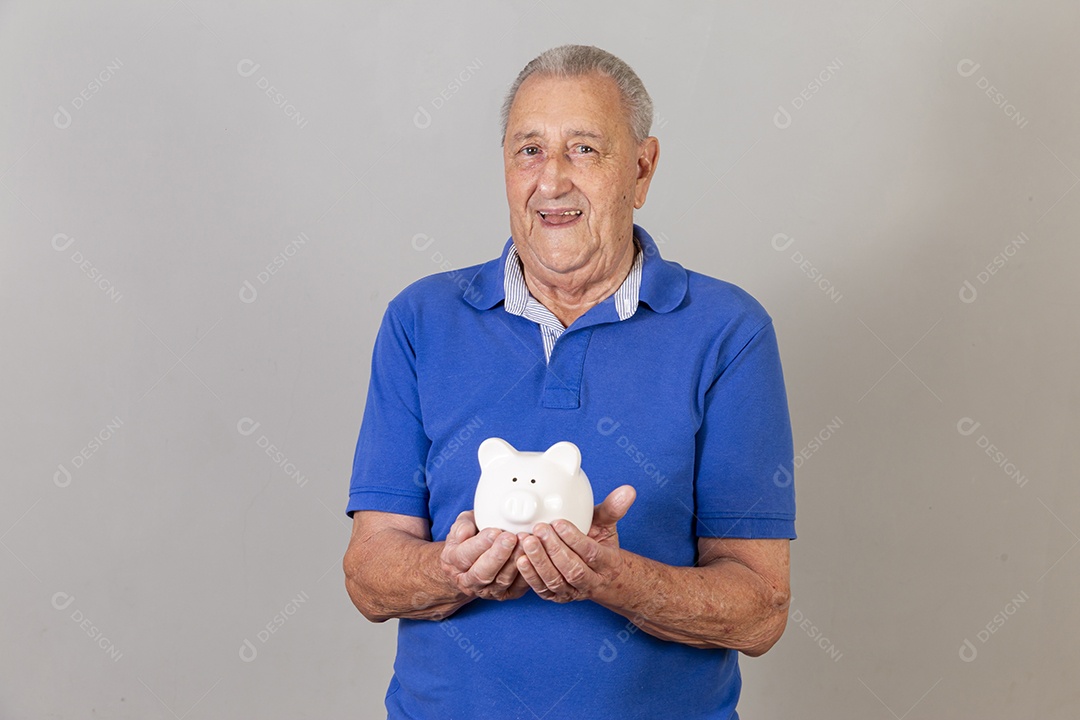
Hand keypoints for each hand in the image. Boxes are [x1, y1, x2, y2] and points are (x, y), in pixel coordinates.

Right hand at [439, 510, 528, 601]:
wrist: (472, 565)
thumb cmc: (469, 539)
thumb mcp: (461, 527)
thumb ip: (462, 526)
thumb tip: (465, 532)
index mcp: (453, 562)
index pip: (465, 555)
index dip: (480, 544)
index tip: (495, 531)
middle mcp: (468, 581)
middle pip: (483, 573)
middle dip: (499, 555)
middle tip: (511, 538)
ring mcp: (487, 591)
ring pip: (502, 580)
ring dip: (515, 562)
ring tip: (526, 543)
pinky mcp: (506, 594)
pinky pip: (518, 587)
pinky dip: (527, 573)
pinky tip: (533, 557)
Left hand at [516, 485, 635, 602]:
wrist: (599, 576)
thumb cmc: (600, 545)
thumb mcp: (607, 526)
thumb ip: (612, 509)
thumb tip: (627, 490)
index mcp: (607, 563)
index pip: (591, 553)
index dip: (575, 539)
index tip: (559, 523)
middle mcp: (592, 581)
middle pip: (573, 569)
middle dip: (554, 549)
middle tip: (539, 529)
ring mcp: (573, 592)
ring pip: (556, 581)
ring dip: (540, 562)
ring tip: (527, 542)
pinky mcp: (556, 596)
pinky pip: (542, 590)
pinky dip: (530, 576)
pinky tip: (520, 559)